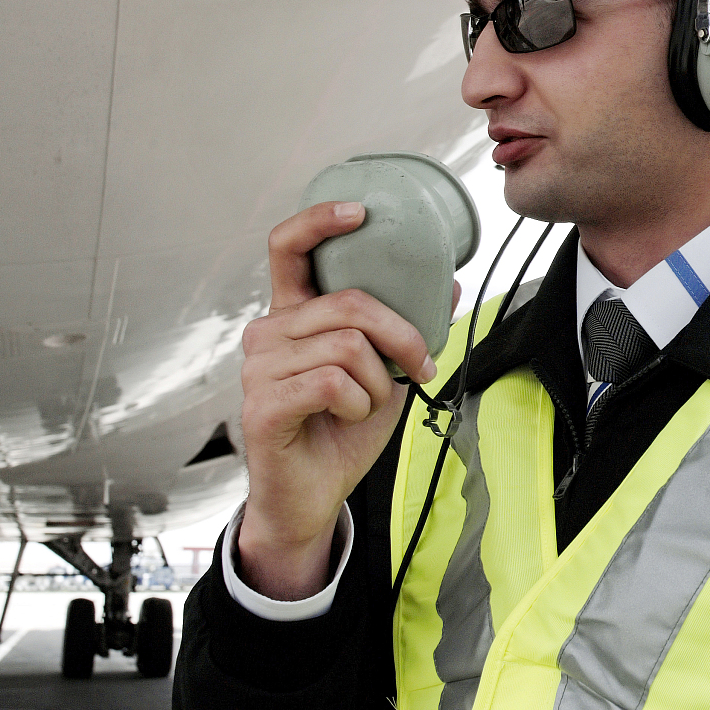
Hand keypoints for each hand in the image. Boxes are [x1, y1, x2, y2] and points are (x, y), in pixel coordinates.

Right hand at [236, 200, 438, 600]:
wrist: (313, 497)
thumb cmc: (340, 431)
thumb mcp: (385, 373)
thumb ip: (406, 329)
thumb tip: (450, 284)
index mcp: (292, 315)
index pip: (288, 248)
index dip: (319, 221)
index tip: (360, 213)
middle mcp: (268, 332)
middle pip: (348, 303)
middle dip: (402, 334)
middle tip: (421, 366)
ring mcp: (259, 368)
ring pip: (346, 345)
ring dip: (378, 382)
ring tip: (370, 404)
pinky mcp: (262, 405)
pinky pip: (331, 383)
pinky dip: (358, 402)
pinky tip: (349, 417)